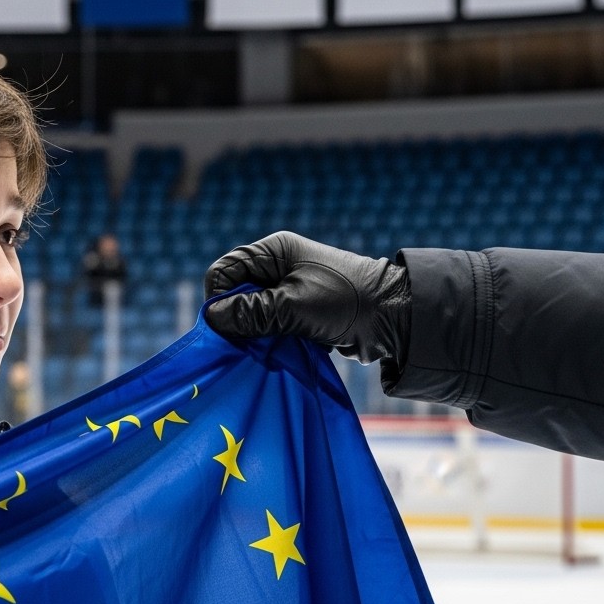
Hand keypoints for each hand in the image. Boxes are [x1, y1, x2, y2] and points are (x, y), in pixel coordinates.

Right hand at [204, 232, 409, 364]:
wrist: (392, 317)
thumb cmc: (342, 302)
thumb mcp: (292, 306)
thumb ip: (250, 312)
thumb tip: (212, 318)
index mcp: (274, 251)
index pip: (225, 270)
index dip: (218, 298)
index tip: (223, 327)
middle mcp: (277, 266)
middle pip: (236, 293)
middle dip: (234, 318)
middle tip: (240, 344)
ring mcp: (288, 289)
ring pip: (252, 312)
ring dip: (252, 332)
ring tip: (258, 350)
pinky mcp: (298, 312)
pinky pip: (270, 325)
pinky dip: (267, 339)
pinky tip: (272, 353)